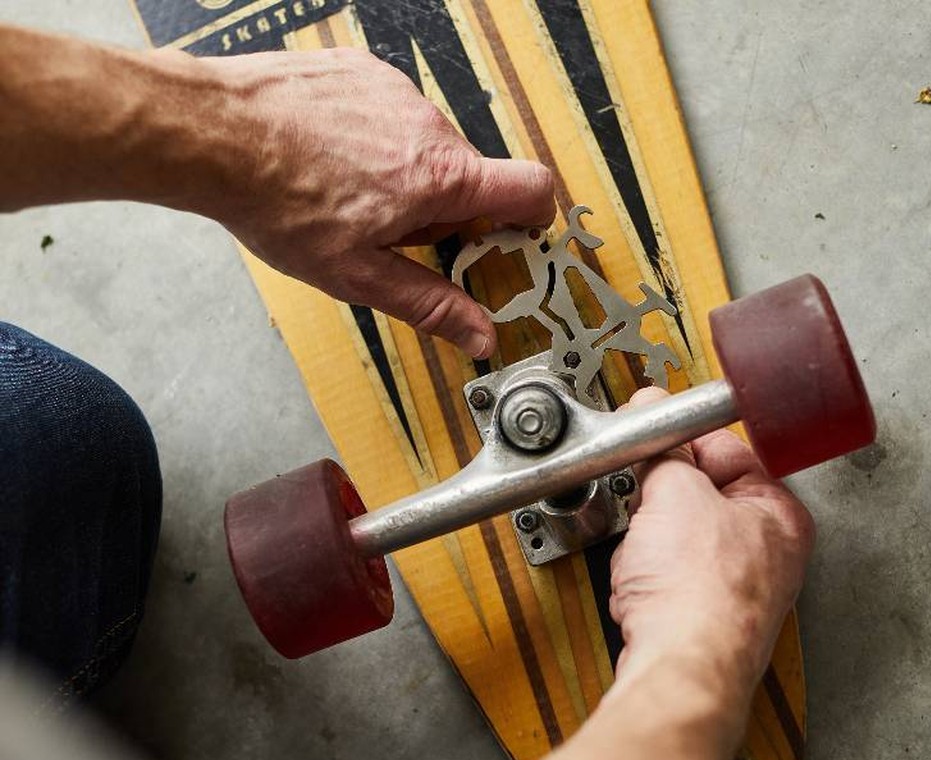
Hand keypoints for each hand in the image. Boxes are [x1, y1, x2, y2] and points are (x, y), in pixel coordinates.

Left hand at [202, 47, 554, 356]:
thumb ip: (431, 304)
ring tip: (346, 195)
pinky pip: (390, 113)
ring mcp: (394, 90)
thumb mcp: (361, 276)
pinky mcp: (361, 70)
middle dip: (441, 212)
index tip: (521, 234)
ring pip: (424, 146)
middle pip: (466, 176)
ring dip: (404, 176)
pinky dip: (373, 140)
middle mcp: (427, 124)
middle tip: (390, 235)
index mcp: (438, 178)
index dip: (536, 215)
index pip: (530, 187)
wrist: (211, 134)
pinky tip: (329, 159)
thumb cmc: (278, 203)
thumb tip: (482, 334)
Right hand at [609, 387, 814, 718]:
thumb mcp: (675, 494)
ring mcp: (736, 589)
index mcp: (779, 513)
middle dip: (658, 505)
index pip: (725, 451)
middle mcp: (767, 552)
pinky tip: (642, 590)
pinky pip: (663, 580)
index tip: (649, 441)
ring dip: (646, 546)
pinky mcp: (703, 618)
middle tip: (645, 510)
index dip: (680, 444)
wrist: (680, 668)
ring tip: (645, 561)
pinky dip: (644, 581)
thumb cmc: (699, 595)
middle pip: (696, 498)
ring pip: (673, 542)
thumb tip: (653, 419)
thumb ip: (664, 452)